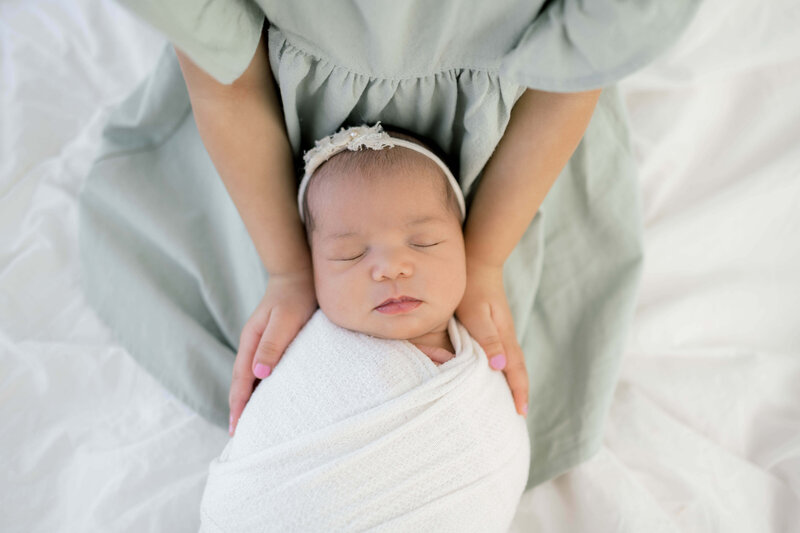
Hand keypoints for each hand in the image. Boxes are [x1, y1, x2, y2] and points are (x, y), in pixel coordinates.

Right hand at [228, 268, 316, 435]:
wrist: (299, 274)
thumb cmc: (295, 297)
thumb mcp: (285, 321)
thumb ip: (272, 346)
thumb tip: (259, 375)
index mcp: (251, 342)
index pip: (241, 381)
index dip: (239, 405)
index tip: (237, 428)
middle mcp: (252, 345)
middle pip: (241, 382)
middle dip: (238, 407)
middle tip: (238, 434)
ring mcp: (260, 344)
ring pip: (250, 378)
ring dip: (248, 399)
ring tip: (250, 421)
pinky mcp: (272, 343)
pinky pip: (262, 370)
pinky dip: (260, 386)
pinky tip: (267, 395)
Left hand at [455, 259, 528, 415]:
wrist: (478, 260)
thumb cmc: (472, 287)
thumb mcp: (476, 313)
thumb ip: (487, 338)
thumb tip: (499, 367)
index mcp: (504, 337)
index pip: (515, 371)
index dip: (518, 392)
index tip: (520, 413)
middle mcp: (506, 336)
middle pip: (517, 369)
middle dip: (519, 391)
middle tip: (517, 414)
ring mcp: (502, 330)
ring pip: (510, 362)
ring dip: (511, 381)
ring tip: (508, 399)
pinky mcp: (494, 325)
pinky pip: (502, 353)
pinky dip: (503, 367)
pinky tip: (495, 371)